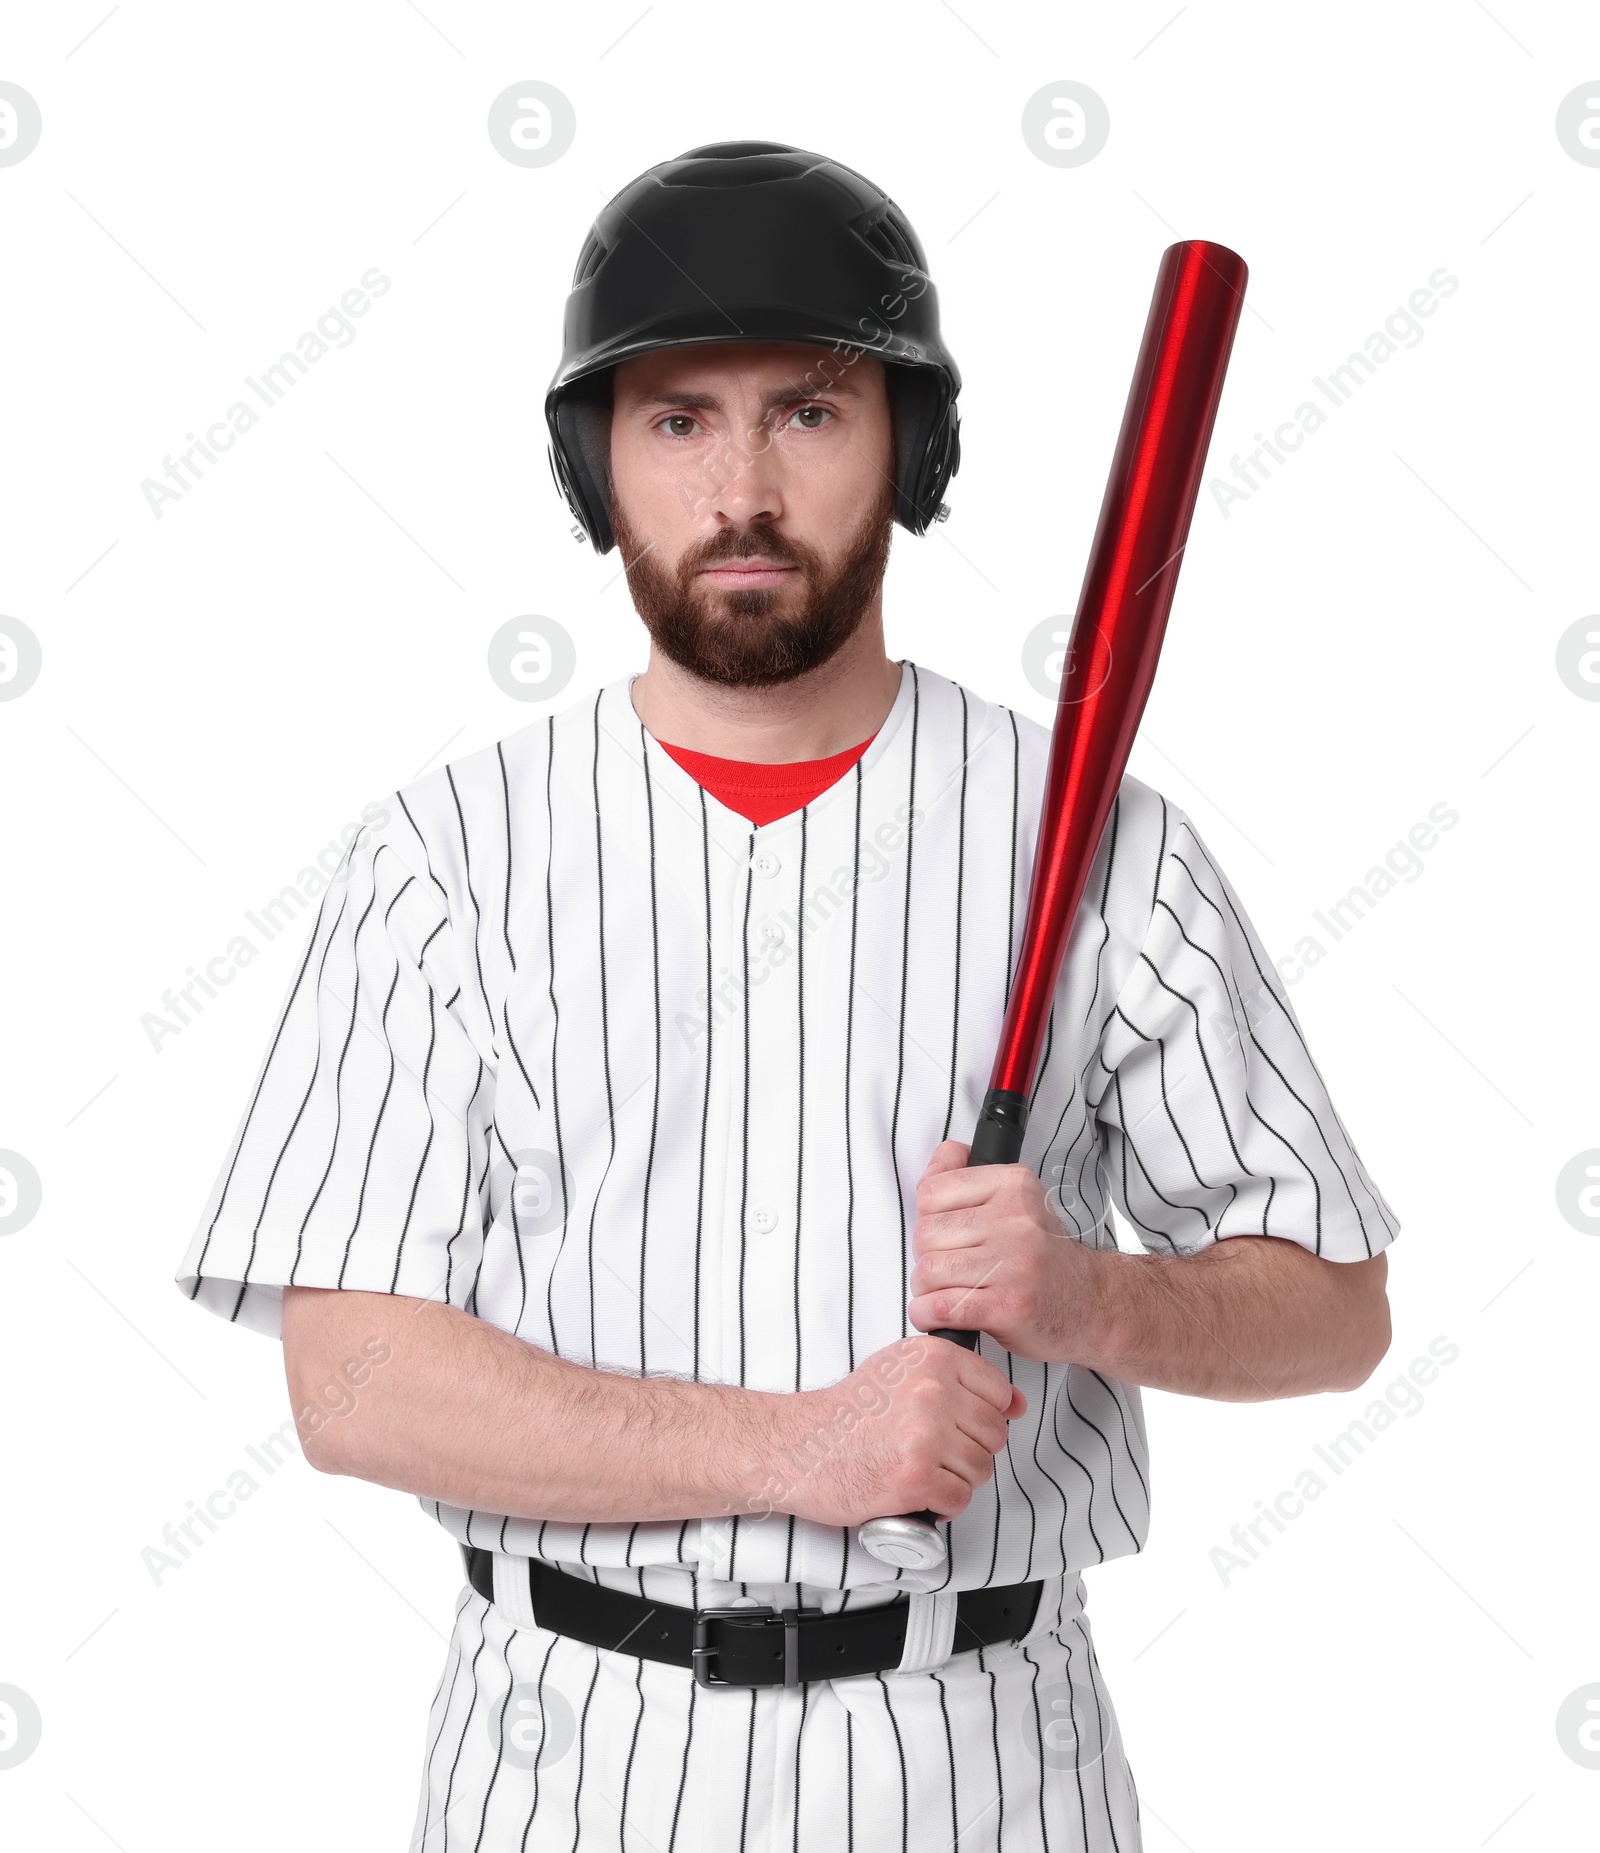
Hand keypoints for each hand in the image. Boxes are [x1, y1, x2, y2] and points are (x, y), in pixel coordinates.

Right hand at [755, 1336, 1025, 1527]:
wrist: (799, 1445)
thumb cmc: (848, 1412)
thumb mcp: (901, 1370)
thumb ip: (956, 1377)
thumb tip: (1015, 1402)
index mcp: (933, 1359)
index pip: (998, 1392)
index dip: (981, 1415)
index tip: (955, 1423)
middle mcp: (932, 1392)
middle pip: (993, 1435)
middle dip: (969, 1450)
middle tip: (932, 1451)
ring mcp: (925, 1436)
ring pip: (980, 1469)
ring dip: (956, 1479)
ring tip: (921, 1469)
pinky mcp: (915, 1478)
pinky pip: (959, 1499)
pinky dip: (941, 1504)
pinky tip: (915, 1490)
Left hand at [908, 1140, 1101, 1364]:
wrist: (1093, 1304)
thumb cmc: (1044, 1257)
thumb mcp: (1016, 1200)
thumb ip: (968, 1174)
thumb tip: (944, 1153)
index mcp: (1014, 1185)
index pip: (931, 1192)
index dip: (927, 1218)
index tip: (946, 1234)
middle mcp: (1016, 1220)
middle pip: (925, 1234)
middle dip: (927, 1257)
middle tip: (950, 1270)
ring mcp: (1014, 1264)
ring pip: (928, 1272)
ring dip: (927, 1291)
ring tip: (948, 1293)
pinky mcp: (1008, 1306)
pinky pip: (940, 1307)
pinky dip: (929, 1316)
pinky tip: (940, 1316)